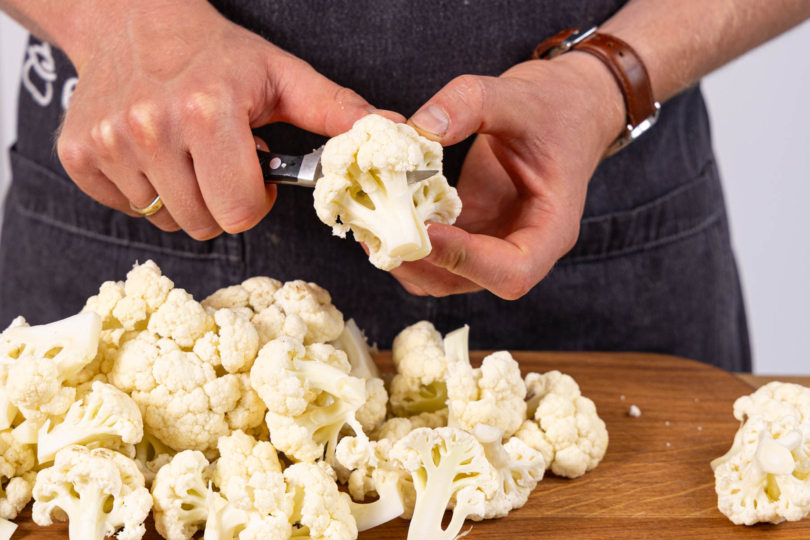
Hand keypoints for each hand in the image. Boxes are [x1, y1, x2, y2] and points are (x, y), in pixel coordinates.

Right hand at [56, 0, 385, 238]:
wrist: (132, 19)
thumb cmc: (216, 52)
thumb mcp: (282, 75)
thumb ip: (337, 111)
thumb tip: (393, 133)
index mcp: (206, 113)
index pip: (239, 213)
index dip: (254, 200)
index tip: (255, 171)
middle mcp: (148, 130)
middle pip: (203, 224)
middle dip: (222, 201)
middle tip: (222, 159)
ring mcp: (108, 145)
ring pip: (165, 220)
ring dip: (185, 196)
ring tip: (190, 151)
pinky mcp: (79, 156)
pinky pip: (126, 207)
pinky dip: (145, 189)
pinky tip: (155, 152)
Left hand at [390, 52, 626, 299]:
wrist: (568, 105)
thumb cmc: (554, 105)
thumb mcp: (515, 93)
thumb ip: (468, 103)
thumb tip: (418, 129)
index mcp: (551, 226)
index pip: (513, 271)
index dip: (466, 261)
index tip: (426, 231)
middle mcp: (523, 245)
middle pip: (471, 282)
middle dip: (421, 263)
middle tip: (378, 231)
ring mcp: (494, 242)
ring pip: (445, 277)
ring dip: (406, 260)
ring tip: (369, 226)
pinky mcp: (471, 231)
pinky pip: (435, 254)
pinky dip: (405, 243)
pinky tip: (379, 216)